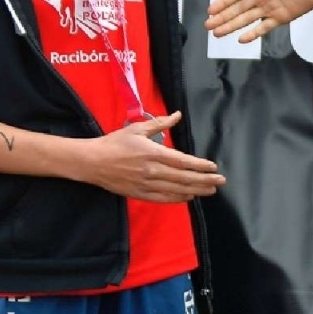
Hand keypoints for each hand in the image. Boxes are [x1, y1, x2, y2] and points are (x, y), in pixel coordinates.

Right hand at [77, 113, 226, 202]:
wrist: (92, 162)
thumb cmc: (115, 143)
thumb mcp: (138, 129)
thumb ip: (161, 123)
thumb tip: (178, 114)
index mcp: (152, 153)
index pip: (182, 161)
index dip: (200, 165)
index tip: (213, 166)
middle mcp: (151, 170)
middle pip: (183, 177)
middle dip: (205, 180)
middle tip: (221, 181)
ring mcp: (145, 184)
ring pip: (176, 190)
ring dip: (196, 190)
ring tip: (210, 190)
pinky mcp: (139, 194)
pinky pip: (163, 199)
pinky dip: (178, 199)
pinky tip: (189, 197)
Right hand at [204, 0, 312, 42]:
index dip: (223, 1)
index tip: (210, 9)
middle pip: (238, 9)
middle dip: (222, 17)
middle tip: (207, 27)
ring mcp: (272, 7)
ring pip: (247, 19)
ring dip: (232, 26)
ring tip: (217, 34)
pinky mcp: (284, 17)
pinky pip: (265, 27)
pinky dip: (253, 33)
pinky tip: (241, 39)